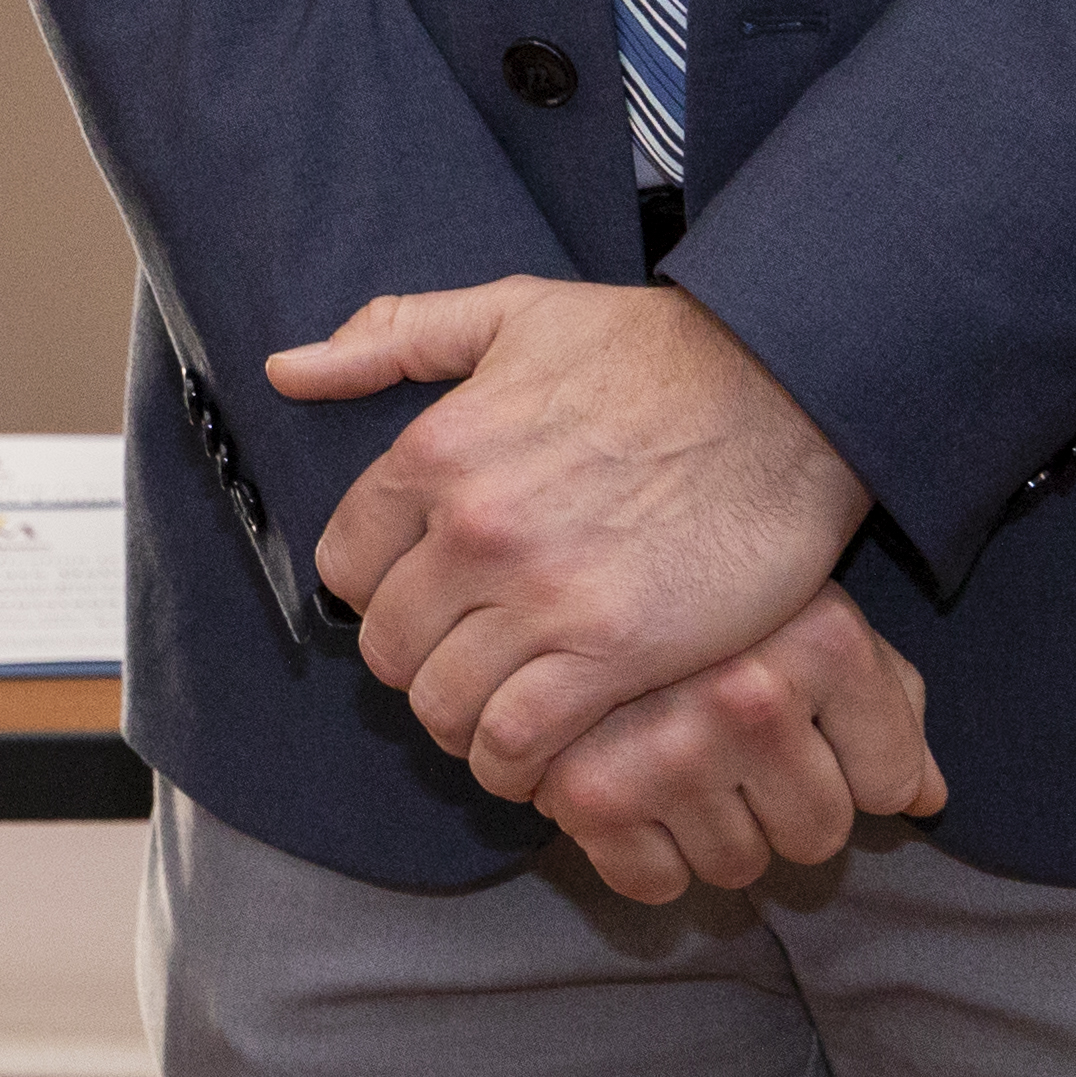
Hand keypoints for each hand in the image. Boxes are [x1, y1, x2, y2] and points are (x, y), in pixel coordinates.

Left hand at [273, 275, 869, 794]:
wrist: (787, 387)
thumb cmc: (653, 348)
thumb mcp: (510, 311)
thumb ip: (392, 338)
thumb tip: (288, 369)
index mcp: (435, 451)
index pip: (345, 566)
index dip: (377, 597)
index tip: (420, 607)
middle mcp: (473, 528)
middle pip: (389, 649)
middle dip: (419, 671)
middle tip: (466, 674)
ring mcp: (542, 594)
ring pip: (446, 705)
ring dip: (466, 727)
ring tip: (502, 722)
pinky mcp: (616, 649)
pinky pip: (521, 741)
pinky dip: (519, 764)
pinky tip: (546, 754)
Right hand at [529, 584, 952, 905]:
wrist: (568, 518)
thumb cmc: (699, 580)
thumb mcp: (809, 612)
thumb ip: (883, 701)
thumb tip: (928, 800)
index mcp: (822, 640)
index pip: (890, 785)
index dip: (858, 768)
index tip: (807, 724)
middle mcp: (751, 695)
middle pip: (817, 834)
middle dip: (783, 805)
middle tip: (728, 741)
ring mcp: (670, 746)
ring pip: (739, 863)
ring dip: (714, 828)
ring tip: (675, 757)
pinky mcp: (590, 791)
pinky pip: (655, 881)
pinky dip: (645, 857)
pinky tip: (631, 792)